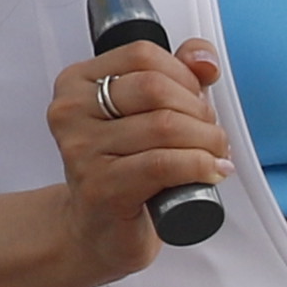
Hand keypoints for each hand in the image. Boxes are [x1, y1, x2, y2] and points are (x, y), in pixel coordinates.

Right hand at [44, 33, 231, 277]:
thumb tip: (204, 59)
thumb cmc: (123, 171)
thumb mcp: (146, 114)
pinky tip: (213, 171)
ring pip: (165, 126)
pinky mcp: (101, 186)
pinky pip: (164, 164)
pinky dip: (200, 165)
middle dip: (198, 110)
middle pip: (156, 88)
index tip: (196, 100)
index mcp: (77, 83)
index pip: (142, 55)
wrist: (98, 232)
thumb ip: (176, 75)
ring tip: (215, 155)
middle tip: (211, 134)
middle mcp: (71, 112)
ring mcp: (81, 150)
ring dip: (207, 140)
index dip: (183, 75)